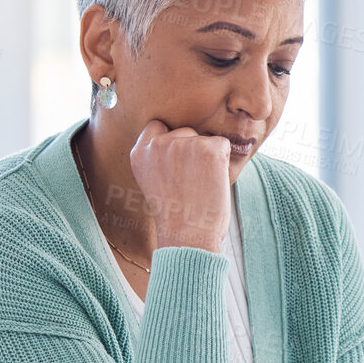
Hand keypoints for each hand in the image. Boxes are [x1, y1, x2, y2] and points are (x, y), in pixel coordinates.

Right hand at [129, 119, 231, 251]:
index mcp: (139, 152)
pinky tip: (214, 182)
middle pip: (184, 131)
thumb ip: (160, 159)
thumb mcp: (155, 182)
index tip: (177, 164)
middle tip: (192, 182)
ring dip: (208, 157)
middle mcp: (158, 144)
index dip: (172, 142)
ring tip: (202, 185)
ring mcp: (183, 143)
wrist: (188, 235)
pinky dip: (224, 161)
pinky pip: (223, 145)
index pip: (157, 127)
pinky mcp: (208, 148)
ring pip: (204, 139)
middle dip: (192, 151)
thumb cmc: (176, 216)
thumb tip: (182, 143)